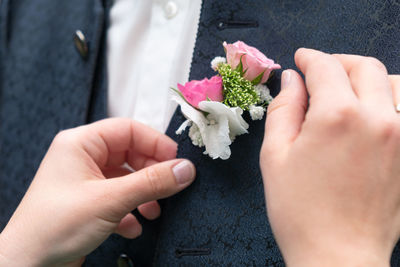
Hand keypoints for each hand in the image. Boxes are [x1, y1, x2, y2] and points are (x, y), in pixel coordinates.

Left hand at [0, 118, 195, 265]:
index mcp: (81, 144)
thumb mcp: (109, 200)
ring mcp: (87, 181)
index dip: (155, 143)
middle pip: (131, 153)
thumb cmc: (50, 228)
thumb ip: (151, 182)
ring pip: (128, 177)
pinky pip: (120, 197)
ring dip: (145, 194)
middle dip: (151, 173)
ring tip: (153, 210)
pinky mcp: (90, 202)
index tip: (177, 160)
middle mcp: (84, 158)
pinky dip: (132, 211)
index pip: (128, 130)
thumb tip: (183, 169)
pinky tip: (132, 225)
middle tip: (171, 185)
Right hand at [260, 48, 399, 265]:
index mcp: (338, 116)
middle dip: (337, 62)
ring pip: (394, 81)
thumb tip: (292, 80)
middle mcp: (378, 118)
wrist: (338, 254)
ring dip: (368, 77)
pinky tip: (374, 111)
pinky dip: (391, 99)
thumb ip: (283, 109)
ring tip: (348, 90)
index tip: (300, 60)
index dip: (309, 58)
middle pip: (363, 66)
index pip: (325, 67)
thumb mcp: (275, 155)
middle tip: (319, 71)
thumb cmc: (300, 210)